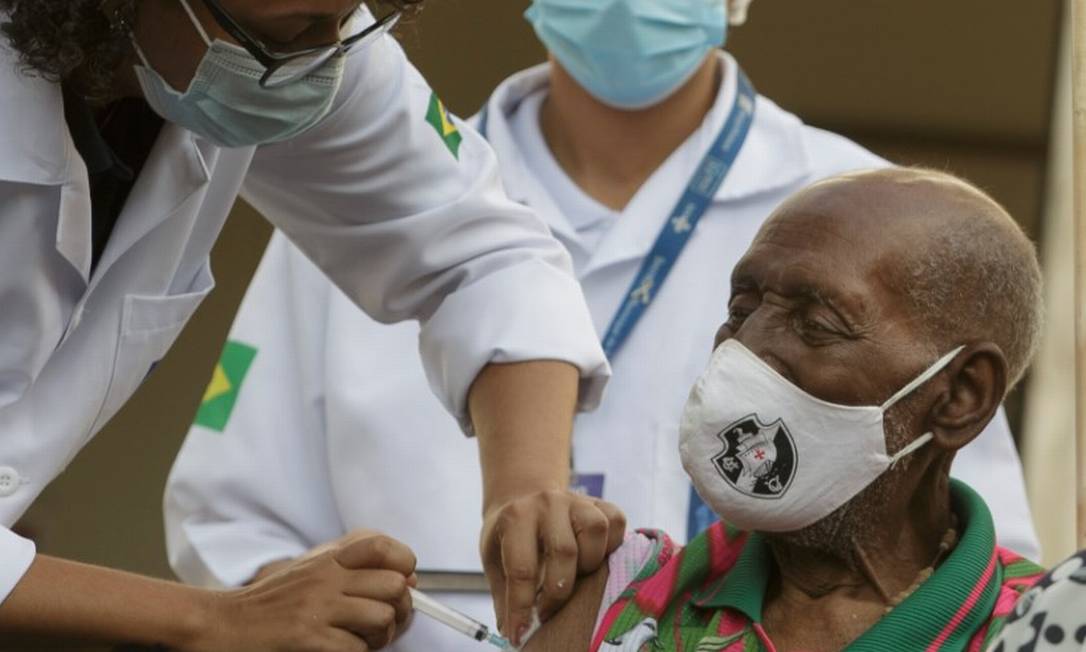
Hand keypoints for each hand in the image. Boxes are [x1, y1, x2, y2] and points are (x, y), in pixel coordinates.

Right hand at [194, 532, 416, 651]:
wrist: (221, 625)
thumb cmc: (271, 605)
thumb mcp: (312, 574)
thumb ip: (355, 572)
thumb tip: (410, 579)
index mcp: (328, 559)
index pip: (382, 546)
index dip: (403, 564)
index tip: (401, 583)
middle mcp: (326, 578)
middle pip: (395, 587)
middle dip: (399, 611)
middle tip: (384, 624)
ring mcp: (318, 608)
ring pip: (382, 619)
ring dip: (380, 638)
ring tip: (361, 641)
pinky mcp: (309, 638)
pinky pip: (357, 650)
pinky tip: (338, 651)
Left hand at [481, 491, 624, 645]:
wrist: (522, 498)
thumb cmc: (509, 535)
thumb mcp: (495, 560)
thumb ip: (504, 595)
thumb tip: (516, 633)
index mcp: (515, 517)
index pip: (522, 568)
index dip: (522, 607)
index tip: (520, 633)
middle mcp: (547, 502)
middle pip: (565, 551)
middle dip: (559, 592)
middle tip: (548, 611)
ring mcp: (576, 500)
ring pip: (596, 531)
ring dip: (589, 564)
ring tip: (575, 575)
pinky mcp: (599, 503)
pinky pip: (616, 522)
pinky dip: (611, 545)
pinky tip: (595, 556)